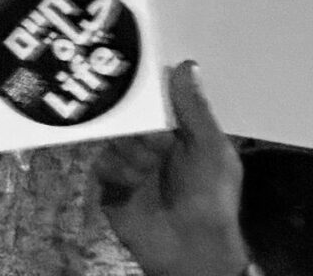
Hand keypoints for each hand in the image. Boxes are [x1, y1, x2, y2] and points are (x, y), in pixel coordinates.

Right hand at [94, 61, 248, 275]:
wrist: (191, 249)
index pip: (153, 102)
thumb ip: (194, 108)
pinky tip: (132, 187)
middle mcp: (150, 146)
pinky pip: (101, 166)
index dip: (146, 93)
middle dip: (140, 133)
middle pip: (128, 120)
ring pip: (113, 141)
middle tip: (156, 147)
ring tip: (147, 175)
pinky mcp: (110, 187)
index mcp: (177, 134)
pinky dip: (117, 175)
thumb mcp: (211, 148)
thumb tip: (186, 63)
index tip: (136, 77)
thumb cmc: (209, 196)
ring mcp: (129, 167)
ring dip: (130, 157)